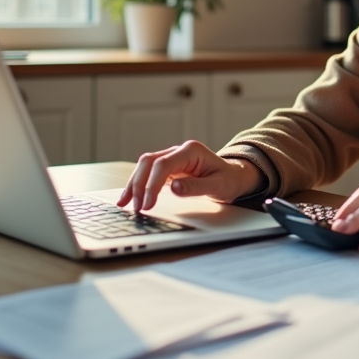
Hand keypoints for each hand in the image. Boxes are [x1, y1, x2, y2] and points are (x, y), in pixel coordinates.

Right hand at [116, 141, 263, 211]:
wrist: (233, 176)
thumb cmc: (228, 180)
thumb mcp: (218, 186)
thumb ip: (196, 187)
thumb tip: (174, 188)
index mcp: (191, 151)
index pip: (164, 164)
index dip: (152, 184)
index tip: (148, 204)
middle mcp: (179, 151)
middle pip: (149, 162)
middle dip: (140, 184)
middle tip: (138, 208)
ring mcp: (172, 158)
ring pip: (145, 166)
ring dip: (134, 184)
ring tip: (125, 204)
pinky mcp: (167, 168)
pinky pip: (148, 173)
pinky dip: (137, 185)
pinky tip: (128, 198)